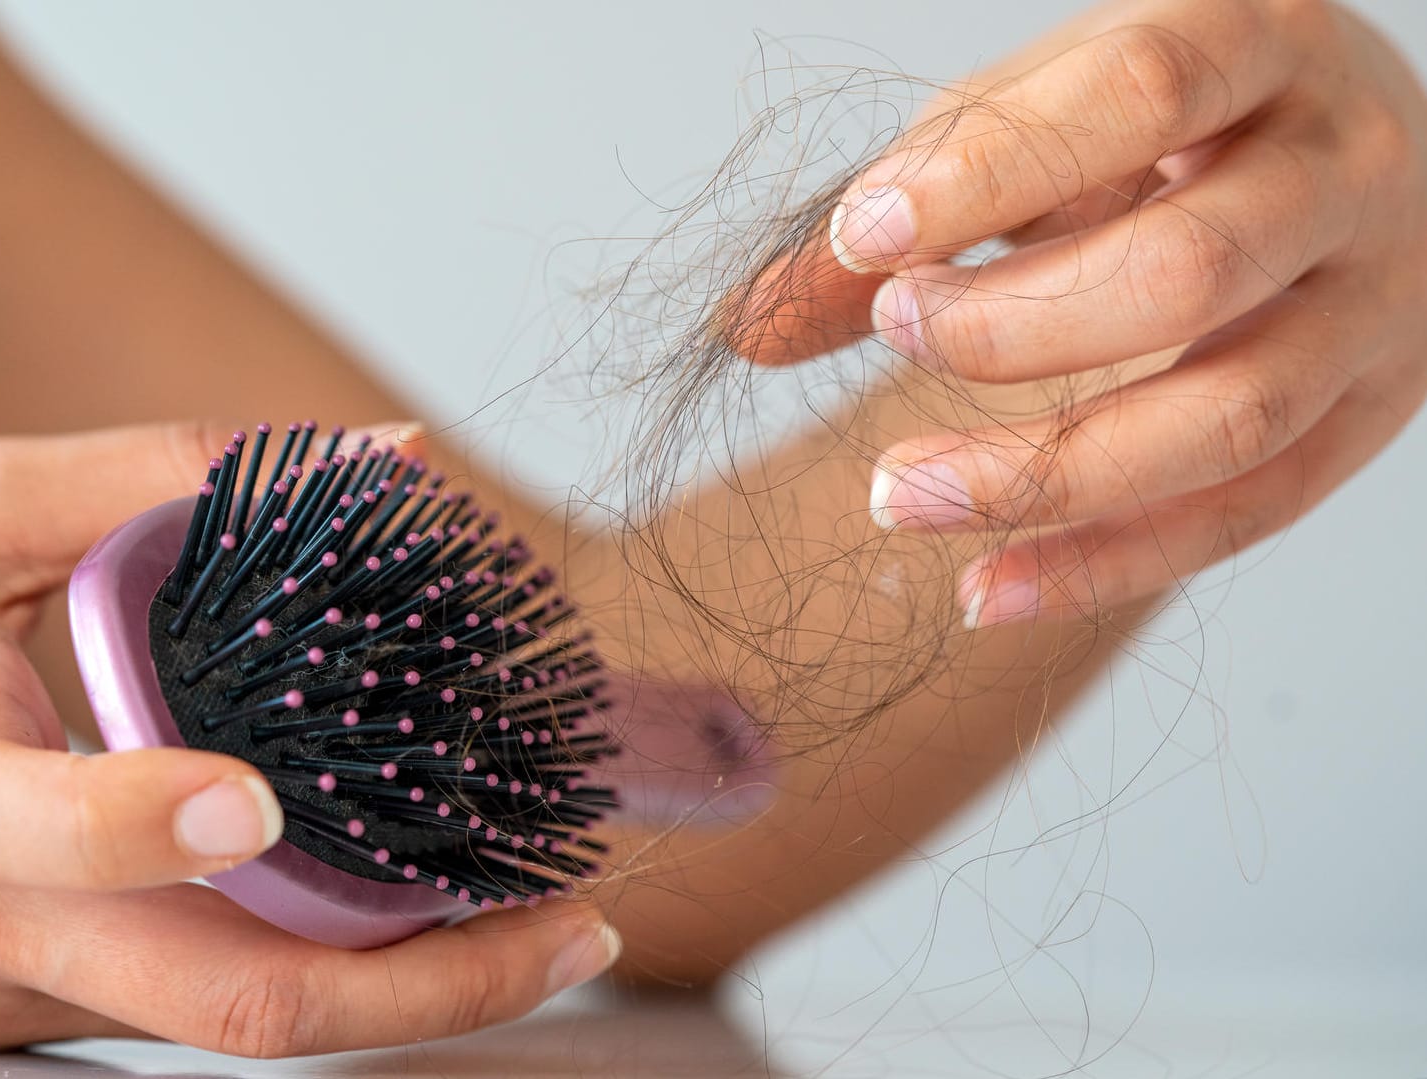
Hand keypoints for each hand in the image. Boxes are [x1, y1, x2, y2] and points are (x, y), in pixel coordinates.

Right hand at [0, 424, 617, 1054]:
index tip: (279, 802)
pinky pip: (170, 1015)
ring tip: (534, 925)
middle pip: (207, 1003)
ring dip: (389, 991)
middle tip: (576, 930)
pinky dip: (301, 979)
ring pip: (209, 1028)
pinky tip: (400, 926)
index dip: (153, 825)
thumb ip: (168, 473)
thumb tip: (385, 457)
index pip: (31, 830)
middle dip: (422, 987)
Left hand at [733, 0, 1426, 625]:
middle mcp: (1343, 169)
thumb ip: (907, 202)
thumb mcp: (1042, 116)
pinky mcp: (1370, 417)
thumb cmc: (1164, 126)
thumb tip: (744, 329)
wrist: (1349, 156)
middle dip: (1011, 327)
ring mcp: (1376, 304)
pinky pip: (1243, 518)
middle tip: (897, 331)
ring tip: (899, 493)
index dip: (988, 175)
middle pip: (1190, 269)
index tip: (860, 240)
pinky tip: (982, 588)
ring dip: (1043, 477)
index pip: (1139, 93)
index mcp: (1261, 40)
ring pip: (1230, 417)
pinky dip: (1101, 567)